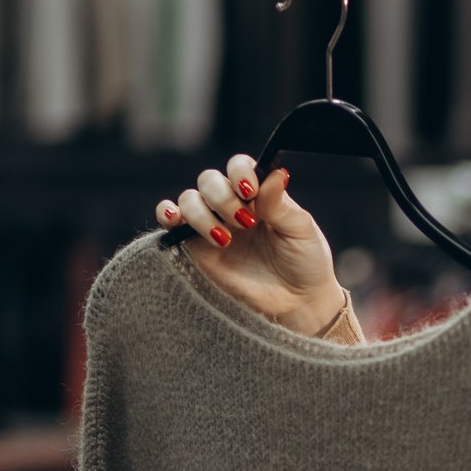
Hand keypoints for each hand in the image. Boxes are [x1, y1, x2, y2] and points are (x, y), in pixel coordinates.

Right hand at [158, 152, 353, 337]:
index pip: (239, 167)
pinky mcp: (196, 248)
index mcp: (259, 194)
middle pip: (210, 180)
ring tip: (225, 239)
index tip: (250, 192)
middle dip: (223, 197)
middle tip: (245, 223)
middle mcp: (232, 205)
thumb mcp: (300, 230)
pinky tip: (174, 220)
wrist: (297, 302)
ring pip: (189, 199)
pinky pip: (171, 222)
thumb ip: (280, 203)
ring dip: (201, 213)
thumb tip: (275, 172)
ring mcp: (213, 225)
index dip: (239, 173)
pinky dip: (166, 213)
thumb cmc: (305, 262)